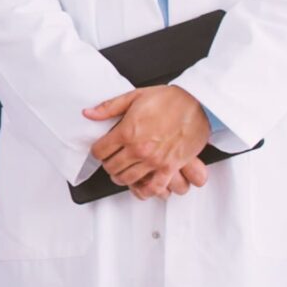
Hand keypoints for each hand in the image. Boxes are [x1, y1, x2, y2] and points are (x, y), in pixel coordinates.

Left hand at [85, 86, 212, 197]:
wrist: (198, 104)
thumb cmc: (170, 100)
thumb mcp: (135, 96)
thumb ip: (109, 107)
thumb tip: (88, 113)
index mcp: (127, 131)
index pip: (100, 151)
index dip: (97, 151)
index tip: (101, 149)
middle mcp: (138, 149)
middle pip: (111, 167)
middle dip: (108, 164)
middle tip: (112, 159)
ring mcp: (154, 160)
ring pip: (127, 179)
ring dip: (121, 177)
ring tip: (123, 171)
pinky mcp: (170, 167)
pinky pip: (153, 187)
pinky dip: (144, 190)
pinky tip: (141, 185)